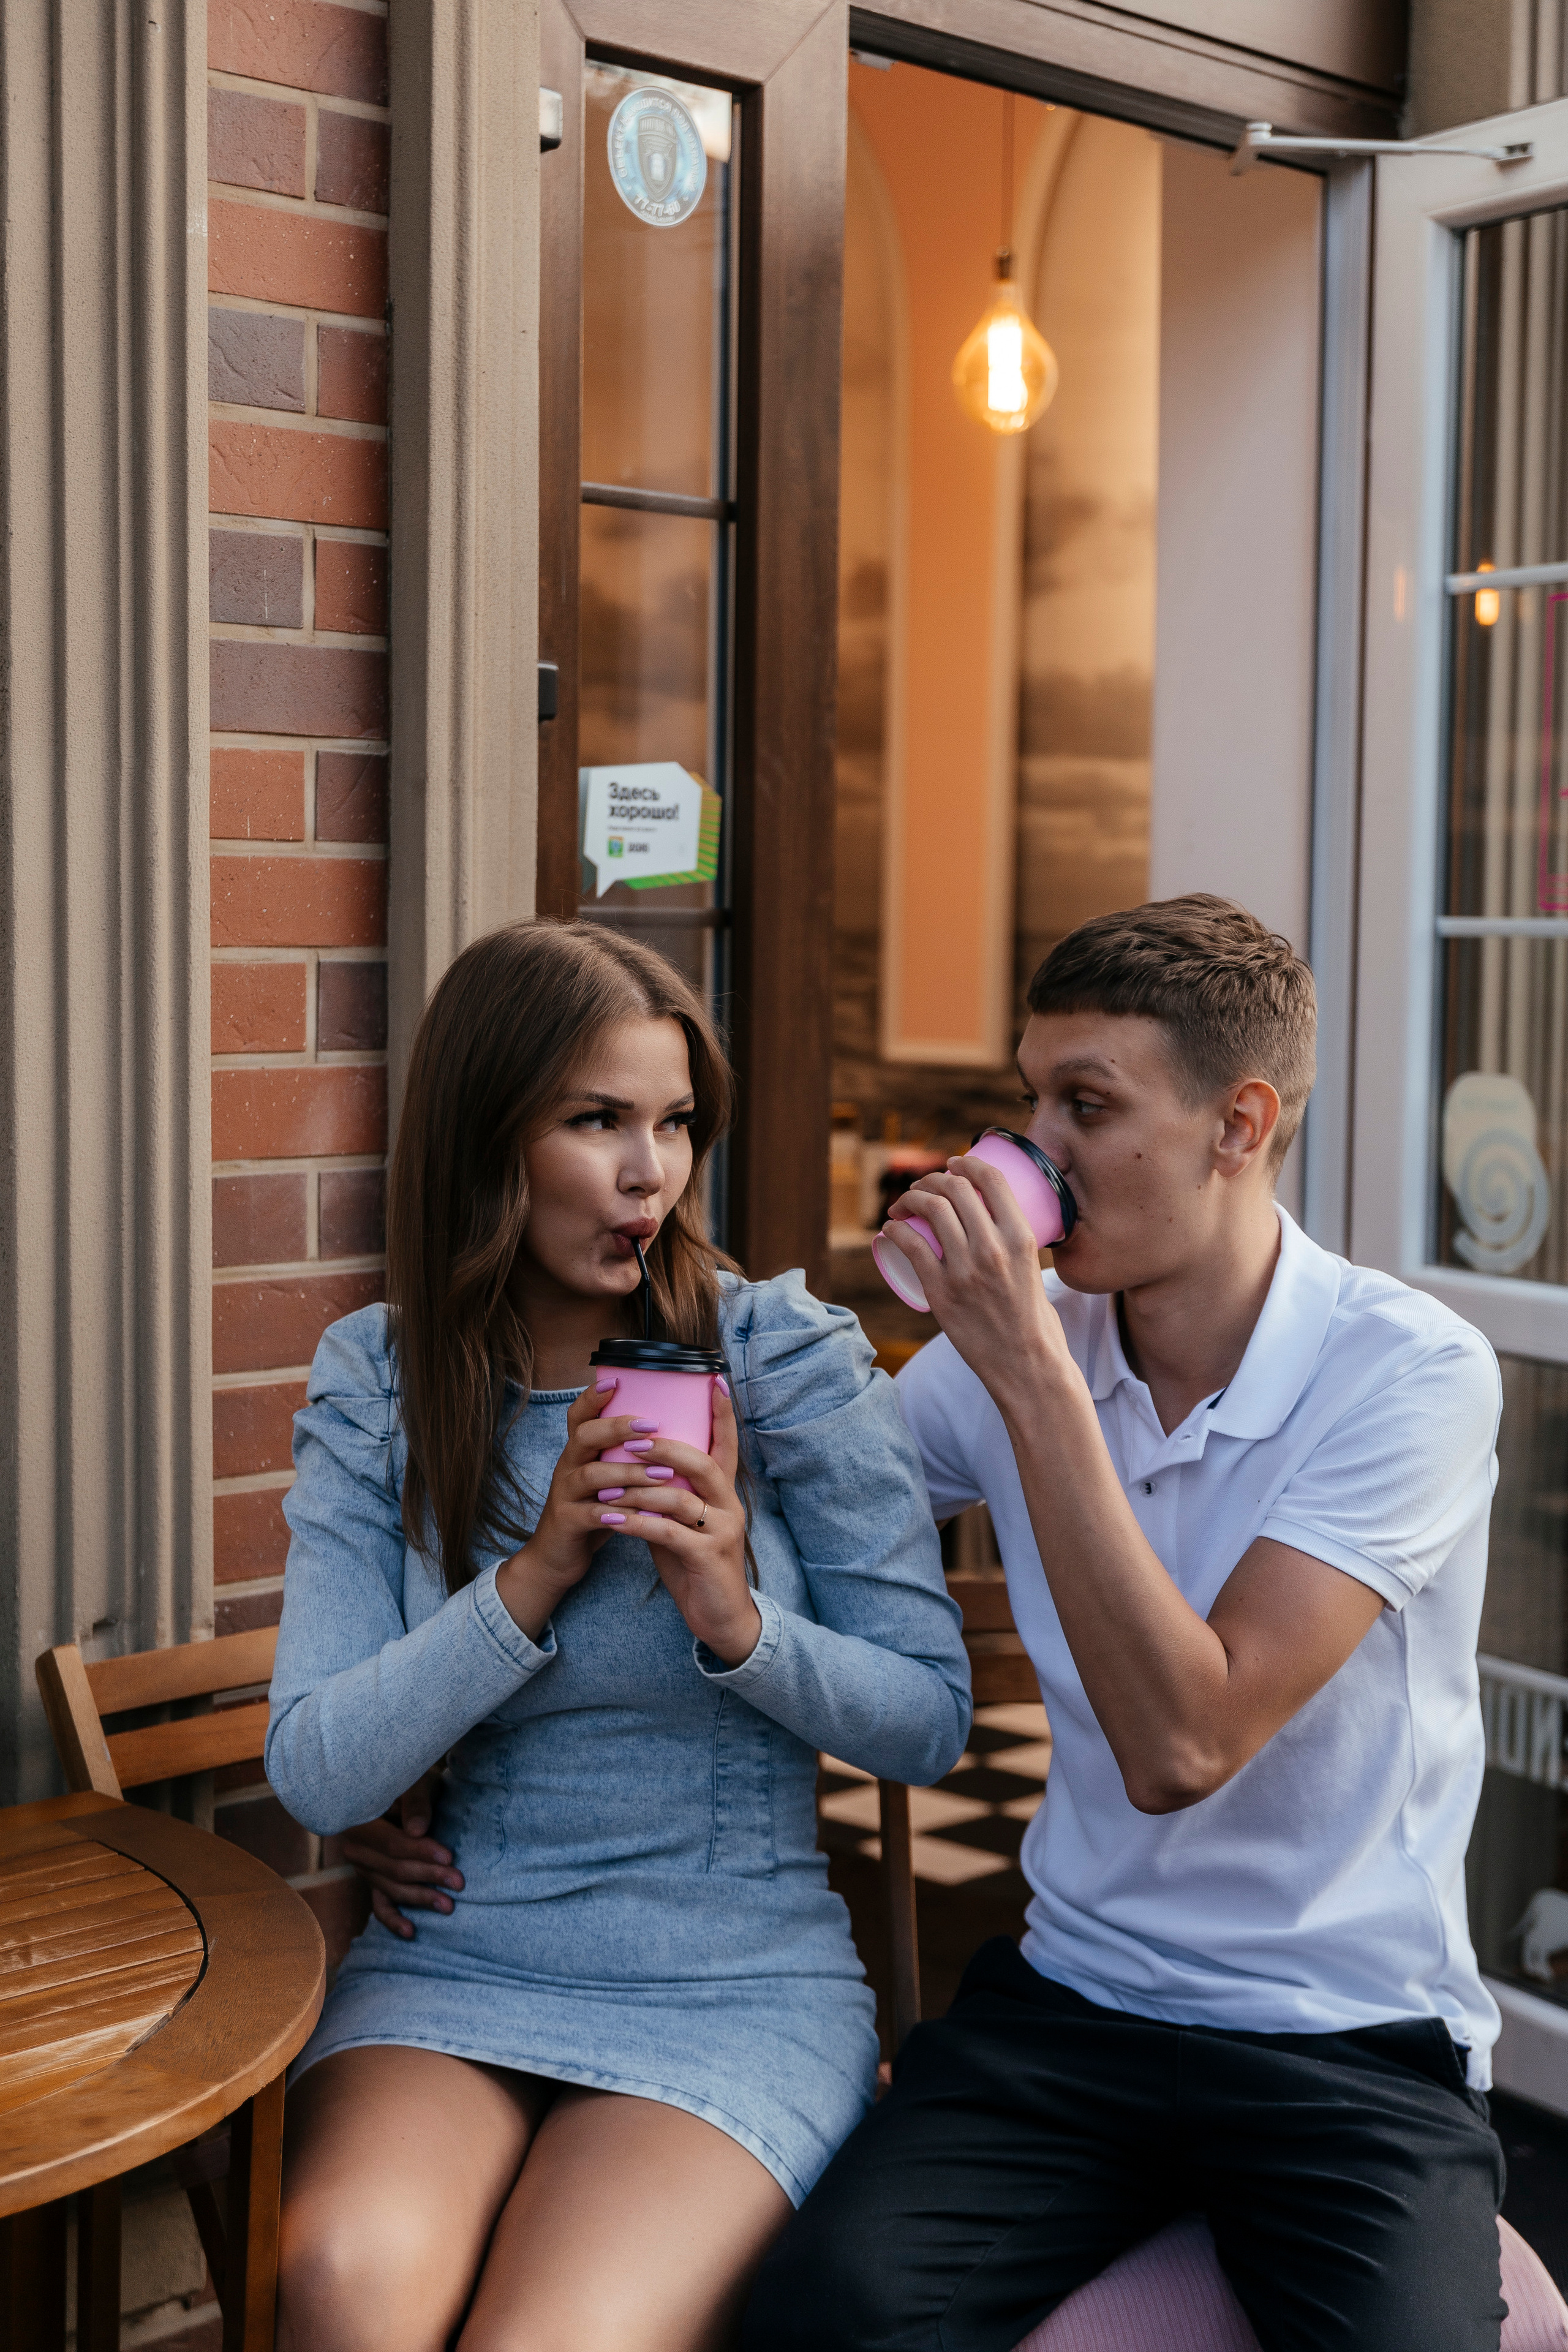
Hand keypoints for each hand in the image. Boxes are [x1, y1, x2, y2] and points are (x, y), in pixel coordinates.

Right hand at [337, 1771, 462, 1940]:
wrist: (387, 1785)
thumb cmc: (404, 1780)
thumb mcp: (412, 1781)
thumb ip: (415, 1803)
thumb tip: (417, 1831)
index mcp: (359, 1822)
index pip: (394, 1846)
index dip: (422, 1853)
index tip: (449, 1858)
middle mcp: (355, 1848)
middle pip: (394, 1870)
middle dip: (428, 1878)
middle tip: (459, 1883)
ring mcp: (362, 1867)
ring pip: (390, 1888)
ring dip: (419, 1898)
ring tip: (447, 1906)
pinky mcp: (371, 1878)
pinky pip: (378, 1904)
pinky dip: (393, 1919)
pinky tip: (411, 1932)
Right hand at [493, 1383, 666, 1639]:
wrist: (557, 1557)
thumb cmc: (594, 1511)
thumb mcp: (607, 1479)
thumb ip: (626, 1456)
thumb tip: (671, 1428)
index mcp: (578, 1452)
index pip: (580, 1415)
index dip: (594, 1396)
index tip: (617, 1380)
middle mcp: (567, 1467)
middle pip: (585, 1436)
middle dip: (618, 1428)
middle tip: (652, 1426)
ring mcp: (564, 1494)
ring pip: (591, 1475)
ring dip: (627, 1473)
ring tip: (662, 1474)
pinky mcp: (566, 1523)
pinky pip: (590, 1515)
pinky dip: (615, 1513)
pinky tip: (638, 1515)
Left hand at [591, 1378, 759, 1667]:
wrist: (721, 1617)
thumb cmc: (695, 1564)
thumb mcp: (681, 1522)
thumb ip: (667, 1494)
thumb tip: (633, 1464)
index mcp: (723, 1492)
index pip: (726, 1444)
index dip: (722, 1412)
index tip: (714, 1379)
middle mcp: (728, 1505)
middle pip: (701, 1461)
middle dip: (663, 1446)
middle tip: (630, 1439)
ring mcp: (721, 1531)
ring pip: (680, 1496)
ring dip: (640, 1488)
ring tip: (606, 1484)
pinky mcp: (707, 1557)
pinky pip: (668, 1533)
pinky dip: (636, 1524)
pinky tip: (612, 1521)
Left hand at [881, 1156, 1073, 1408]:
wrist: (1026, 1366)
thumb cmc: (1034, 1322)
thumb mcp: (1035, 1270)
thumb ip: (1015, 1247)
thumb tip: (996, 1230)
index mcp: (1021, 1238)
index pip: (991, 1180)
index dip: (968, 1163)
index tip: (954, 1163)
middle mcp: (993, 1248)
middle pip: (955, 1189)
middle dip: (933, 1178)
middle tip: (923, 1186)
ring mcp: (964, 1270)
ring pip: (930, 1210)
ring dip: (910, 1198)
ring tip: (903, 1205)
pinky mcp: (941, 1293)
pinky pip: (910, 1246)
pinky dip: (895, 1230)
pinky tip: (890, 1228)